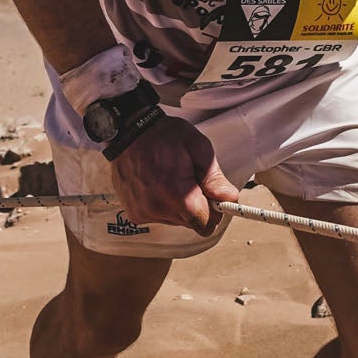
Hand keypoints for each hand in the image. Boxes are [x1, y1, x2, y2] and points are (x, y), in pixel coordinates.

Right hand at [108, 114, 238, 234]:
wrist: (128, 132)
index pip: (206, 225)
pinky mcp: (135, 213)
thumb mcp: (197, 147)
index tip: (211, 197)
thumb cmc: (163, 136)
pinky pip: (159, 217)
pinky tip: (157, 185)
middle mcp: (158, 208)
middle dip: (196, 206)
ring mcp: (144, 212)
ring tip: (170, 179)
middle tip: (189, 181)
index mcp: (177, 194)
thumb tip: (229, 198)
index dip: (213, 212)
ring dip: (179, 205)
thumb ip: (214, 177)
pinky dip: (163, 205)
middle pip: (191, 223)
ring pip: (176, 221)